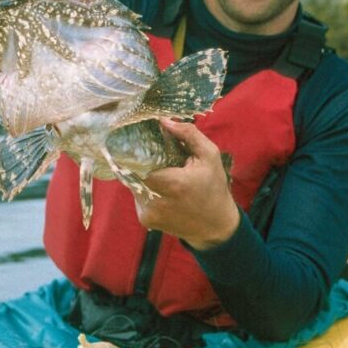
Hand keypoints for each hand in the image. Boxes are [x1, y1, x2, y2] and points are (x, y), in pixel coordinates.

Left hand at [135, 119, 239, 250]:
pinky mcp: (145, 220)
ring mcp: (148, 213)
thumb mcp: (209, 156)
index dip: (138, 150)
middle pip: (133, 171)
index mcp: (173, 184)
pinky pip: (138, 195)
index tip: (142, 140)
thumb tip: (163, 120)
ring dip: (143, 174)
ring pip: (133, 183)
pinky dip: (146, 188)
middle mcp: (156, 201)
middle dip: (141, 161)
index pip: (138, 161)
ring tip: (161, 171)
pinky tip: (162, 188)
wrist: (215, 227)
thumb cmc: (214, 187)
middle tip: (154, 154)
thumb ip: (188, 134)